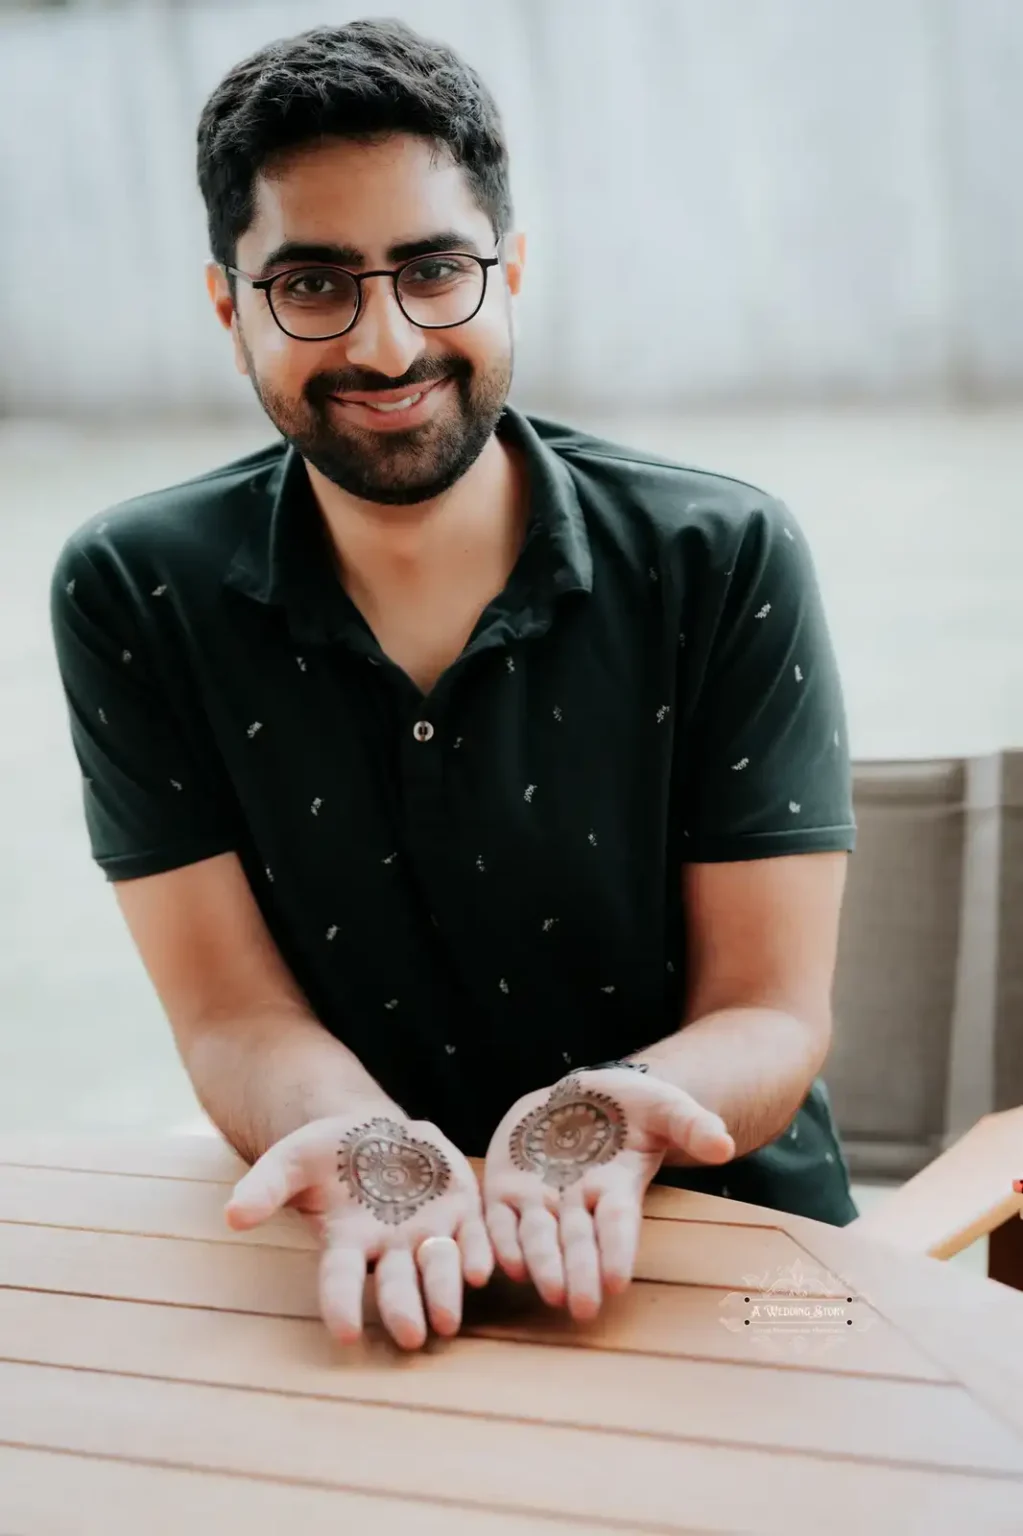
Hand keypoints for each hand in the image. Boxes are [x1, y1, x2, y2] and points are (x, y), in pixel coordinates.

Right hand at [224, 1112, 492, 1349]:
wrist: (376, 1132)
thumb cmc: (328, 1154)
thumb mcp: (291, 1160)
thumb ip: (265, 1187)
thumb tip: (231, 1216)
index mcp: (346, 1242)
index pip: (340, 1280)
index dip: (342, 1305)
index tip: (344, 1332)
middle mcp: (390, 1247)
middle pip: (396, 1285)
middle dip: (402, 1310)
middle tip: (410, 1337)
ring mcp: (428, 1230)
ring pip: (439, 1267)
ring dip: (444, 1292)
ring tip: (447, 1319)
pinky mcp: (462, 1208)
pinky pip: (474, 1236)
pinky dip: (479, 1253)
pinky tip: (484, 1270)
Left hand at [483, 1068, 733, 1320]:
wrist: (583, 1096)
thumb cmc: (633, 1107)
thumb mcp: (667, 1107)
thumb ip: (692, 1125)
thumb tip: (725, 1146)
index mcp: (616, 1187)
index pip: (618, 1223)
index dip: (618, 1250)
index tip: (619, 1282)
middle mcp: (577, 1202)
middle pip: (578, 1242)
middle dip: (579, 1273)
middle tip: (581, 1307)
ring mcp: (539, 1196)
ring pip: (537, 1235)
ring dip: (540, 1263)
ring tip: (544, 1291)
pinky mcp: (505, 1184)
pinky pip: (497, 1218)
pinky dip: (498, 1241)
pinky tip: (498, 1265)